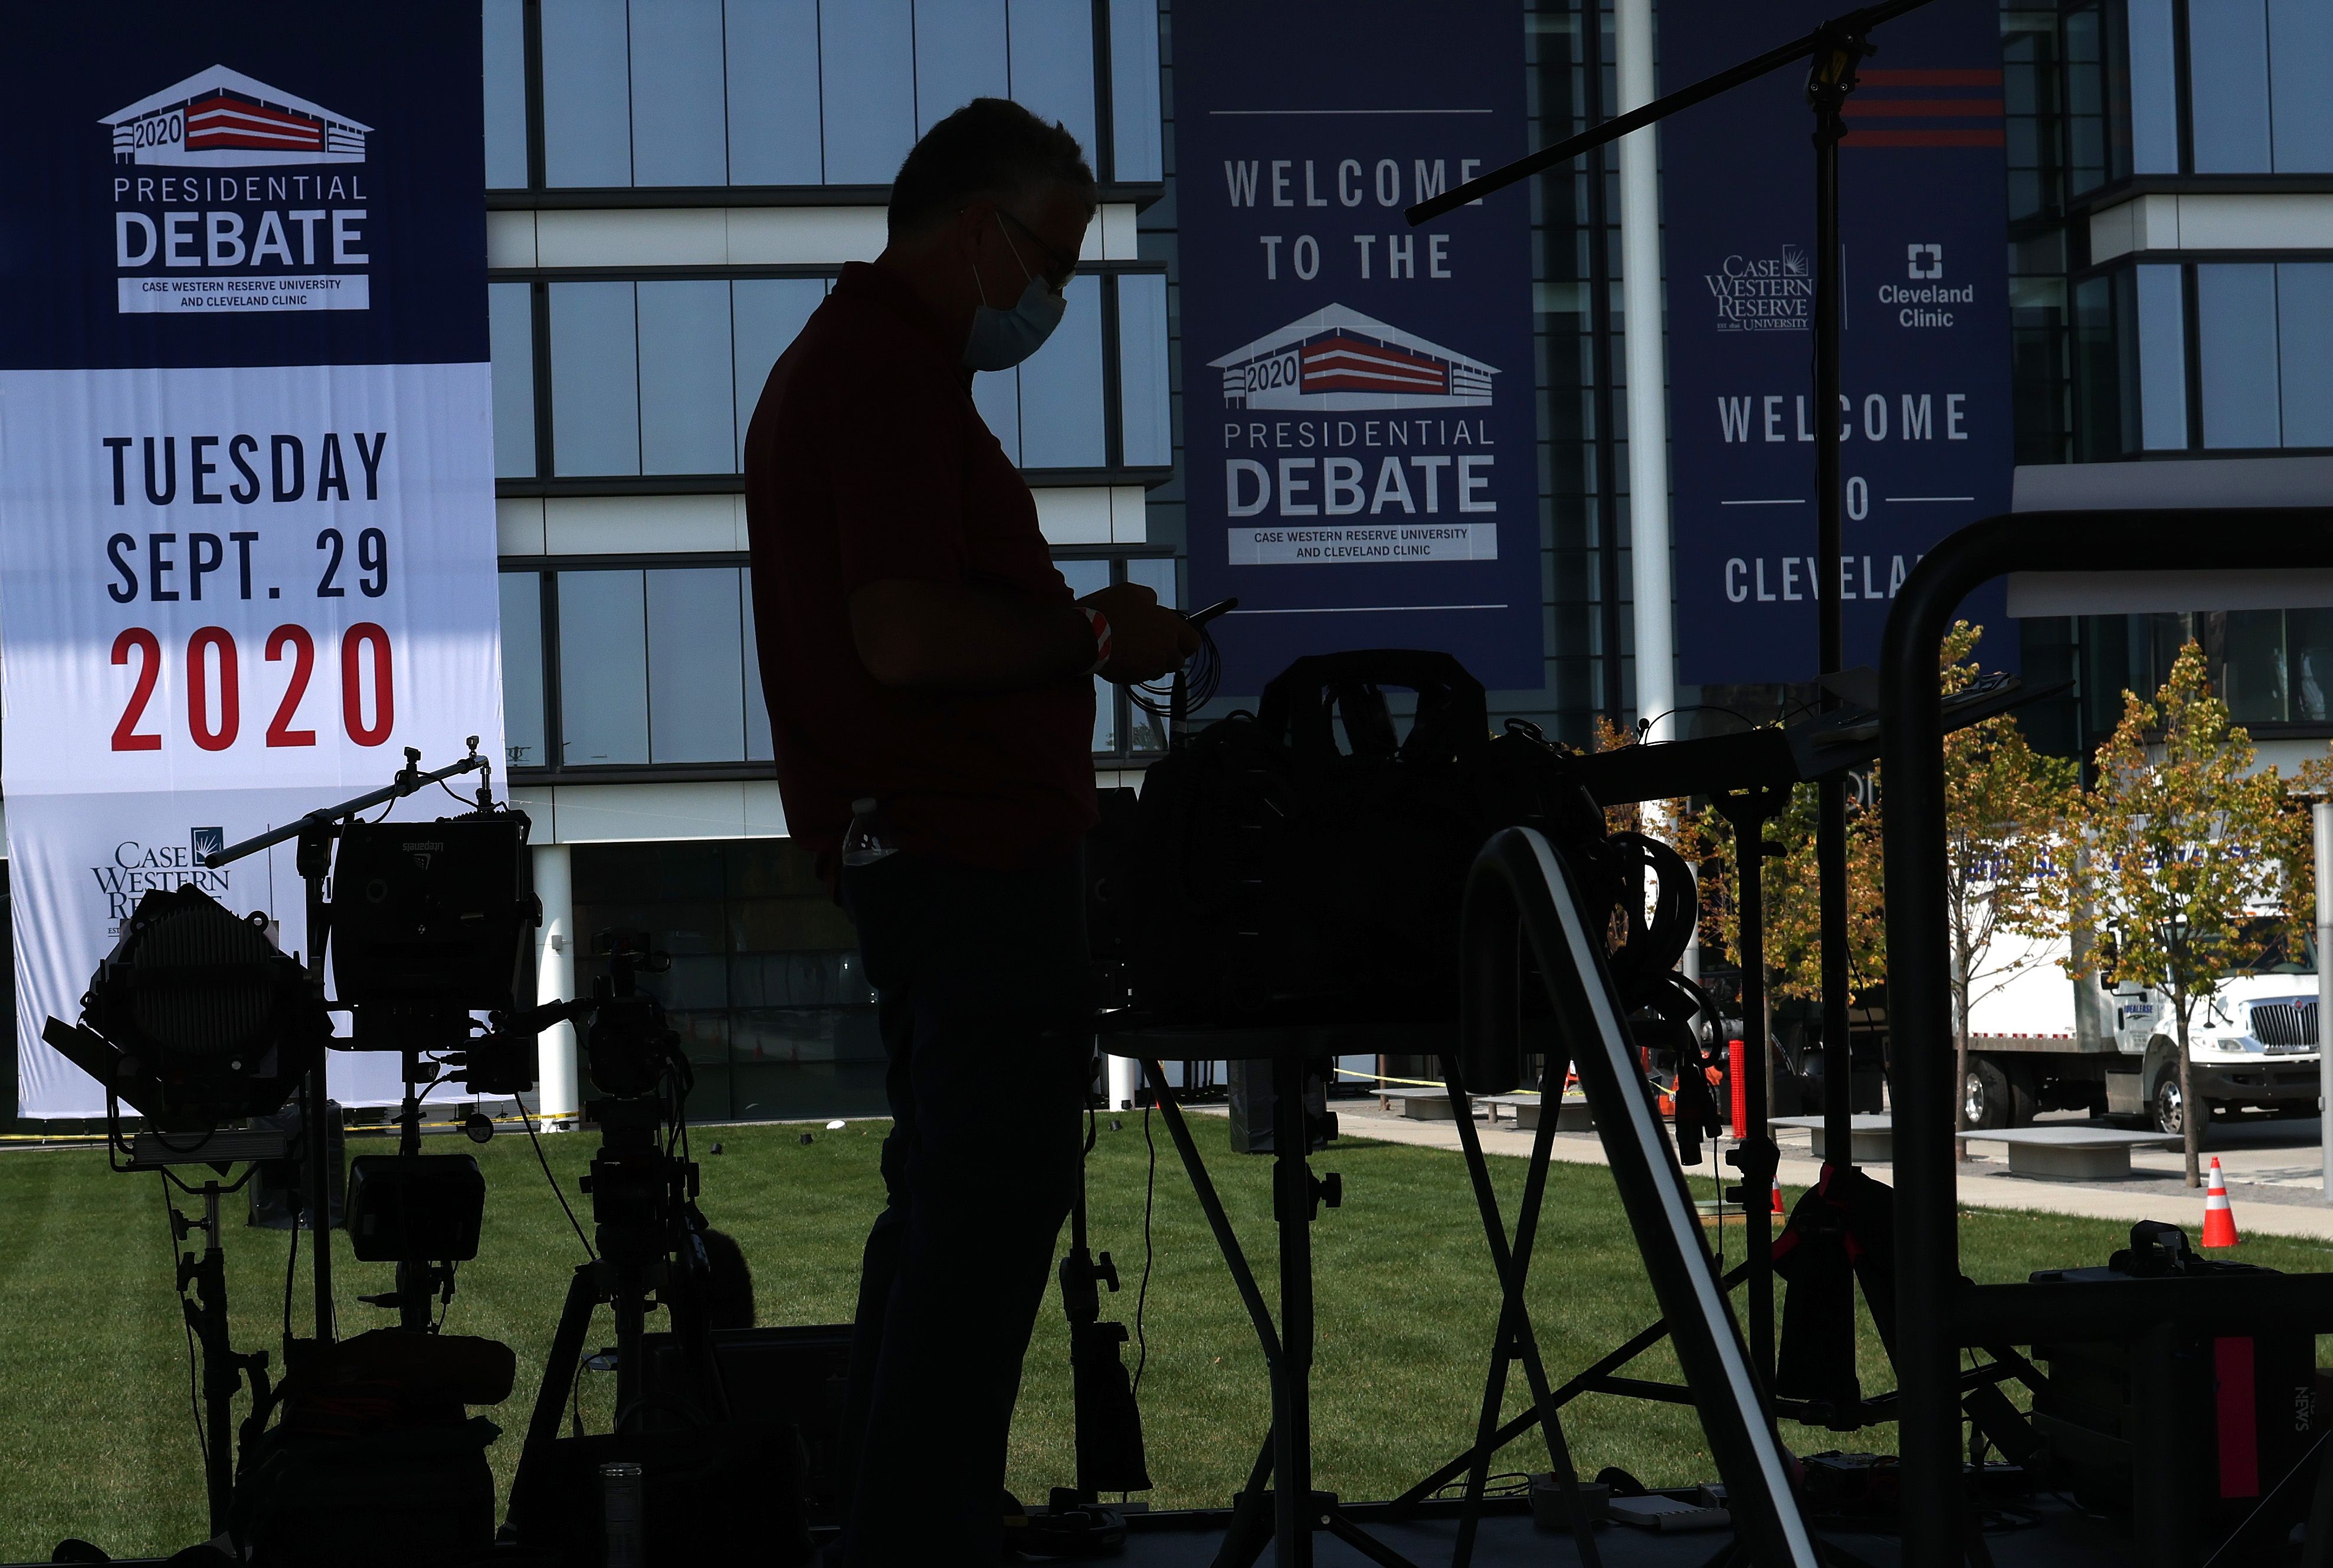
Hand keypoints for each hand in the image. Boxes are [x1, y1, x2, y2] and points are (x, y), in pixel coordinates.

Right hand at [1080, 582, 1201, 683]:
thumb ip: (1148, 598)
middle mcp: (1166, 647)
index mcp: (1168, 624)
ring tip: (1132, 653)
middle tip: (1152, 649)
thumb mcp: (1130, 592)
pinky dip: (1135, 671)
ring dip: (1150, 664)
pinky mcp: (1136, 677)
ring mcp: (1151, 665)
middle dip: (1168, 656)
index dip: (1185, 643)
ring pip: (1159, 670)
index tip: (1176, 641)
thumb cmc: (1106, 610)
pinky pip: (1142, 677)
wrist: (1084, 636)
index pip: (1193, 641)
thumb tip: (1154, 603)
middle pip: (1177, 660)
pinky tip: (1121, 659)